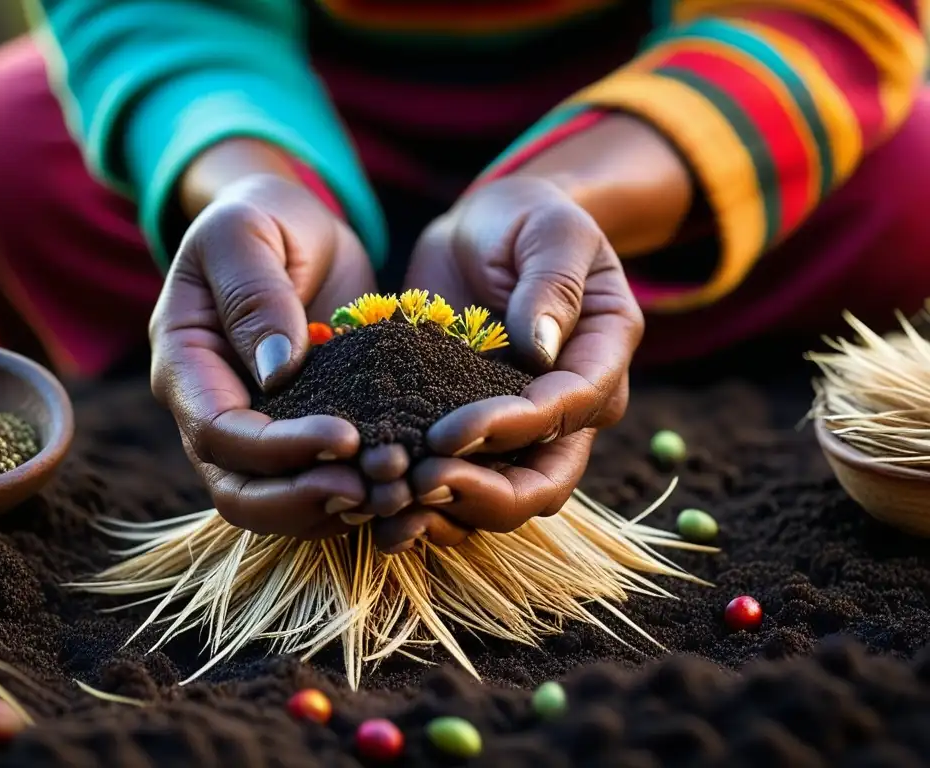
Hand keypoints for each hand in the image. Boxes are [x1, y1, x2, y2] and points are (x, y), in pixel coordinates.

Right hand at [150, 174, 402, 537]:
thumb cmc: (262, 219)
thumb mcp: (246, 233)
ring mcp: (257, 430)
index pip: (218, 432)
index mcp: (185, 365)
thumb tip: (277, 374)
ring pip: (276, 506)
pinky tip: (399, 489)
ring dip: (333, 511)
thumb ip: (254, 296)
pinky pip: (316, 486)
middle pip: (239, 491)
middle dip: (302, 500)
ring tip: (394, 495)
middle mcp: (212, 411)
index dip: (277, 449)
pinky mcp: (301, 435)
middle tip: (372, 488)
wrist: (293, 228)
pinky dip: (354, 498)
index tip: (345, 439)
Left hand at [373, 175, 643, 552]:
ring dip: (448, 515)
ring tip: (390, 509)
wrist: (488, 232)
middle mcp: (570, 412)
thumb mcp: (550, 230)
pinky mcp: (476, 437)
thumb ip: (552, 283)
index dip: (512, 429)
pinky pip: (460, 486)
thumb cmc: (527, 221)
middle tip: (419, 484)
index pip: (567, 410)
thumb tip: (540, 349)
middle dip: (484, 495)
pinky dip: (424, 504)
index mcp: (601, 360)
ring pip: (500, 502)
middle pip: (543, 482)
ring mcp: (523, 433)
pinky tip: (379, 506)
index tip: (448, 430)